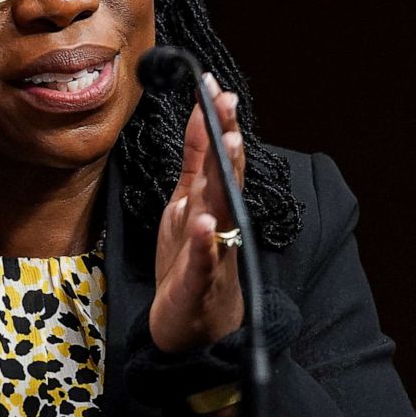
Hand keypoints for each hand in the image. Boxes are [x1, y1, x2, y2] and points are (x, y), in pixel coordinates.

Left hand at [150, 73, 245, 354]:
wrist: (193, 330)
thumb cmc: (192, 263)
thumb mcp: (187, 204)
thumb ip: (197, 162)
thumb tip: (201, 114)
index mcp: (212, 204)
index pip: (219, 158)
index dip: (218, 123)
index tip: (216, 86)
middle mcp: (219, 224)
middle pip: (226, 178)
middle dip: (228, 142)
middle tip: (228, 107)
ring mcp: (214, 254)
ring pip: (222, 213)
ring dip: (225, 182)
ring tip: (228, 147)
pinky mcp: (199, 284)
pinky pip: (204, 262)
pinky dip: (205, 243)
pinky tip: (204, 224)